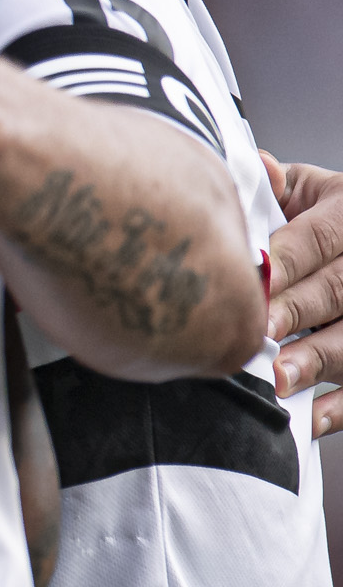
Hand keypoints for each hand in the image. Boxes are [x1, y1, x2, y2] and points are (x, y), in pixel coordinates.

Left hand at [264, 150, 342, 434]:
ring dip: (320, 360)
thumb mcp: (308, 191)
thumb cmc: (323, 218)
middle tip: (258, 334)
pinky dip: (340, 408)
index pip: (316, 239)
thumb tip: (257, 166)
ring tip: (281, 380)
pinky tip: (308, 420)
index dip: (284, 263)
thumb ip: (279, 188)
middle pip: (340, 289)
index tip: (252, 283)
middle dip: (298, 312)